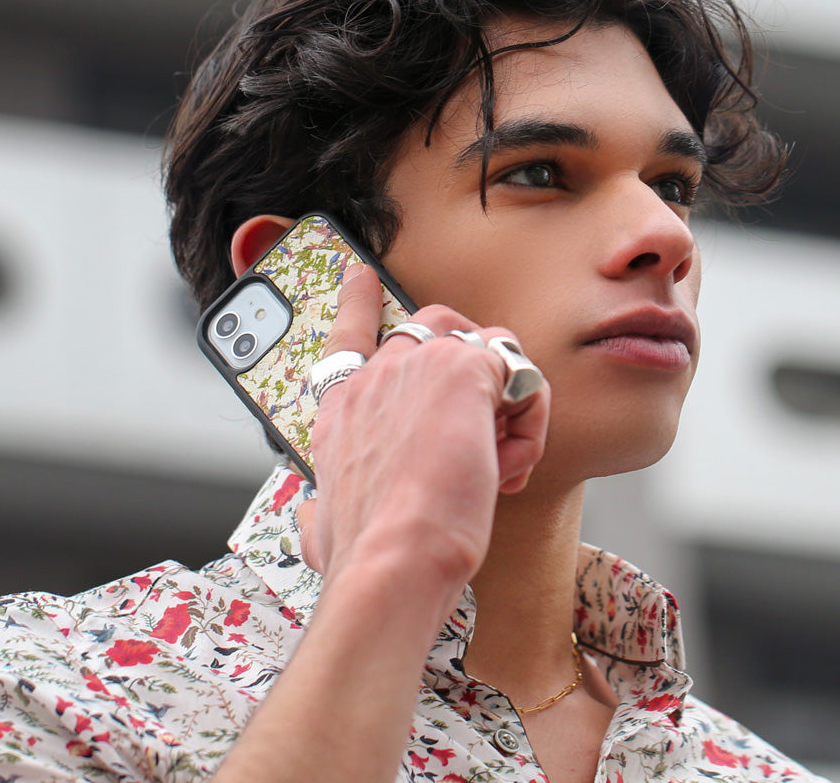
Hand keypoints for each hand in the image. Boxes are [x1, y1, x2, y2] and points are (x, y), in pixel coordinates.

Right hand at [298, 264, 549, 605]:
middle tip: (484, 414)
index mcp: (342, 411)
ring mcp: (418, 367)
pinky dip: (529, 420)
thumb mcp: (323, 531)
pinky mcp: (464, 371)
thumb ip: (318, 518)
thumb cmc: (364, 554)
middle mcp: (376, 378)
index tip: (360, 277)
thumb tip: (311, 527)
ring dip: (504, 404)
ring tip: (496, 462)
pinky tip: (510, 464)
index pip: (347, 337)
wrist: (390, 562)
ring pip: (488, 350)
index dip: (356, 302)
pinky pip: (521, 376)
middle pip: (436, 327)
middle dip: (469, 358)